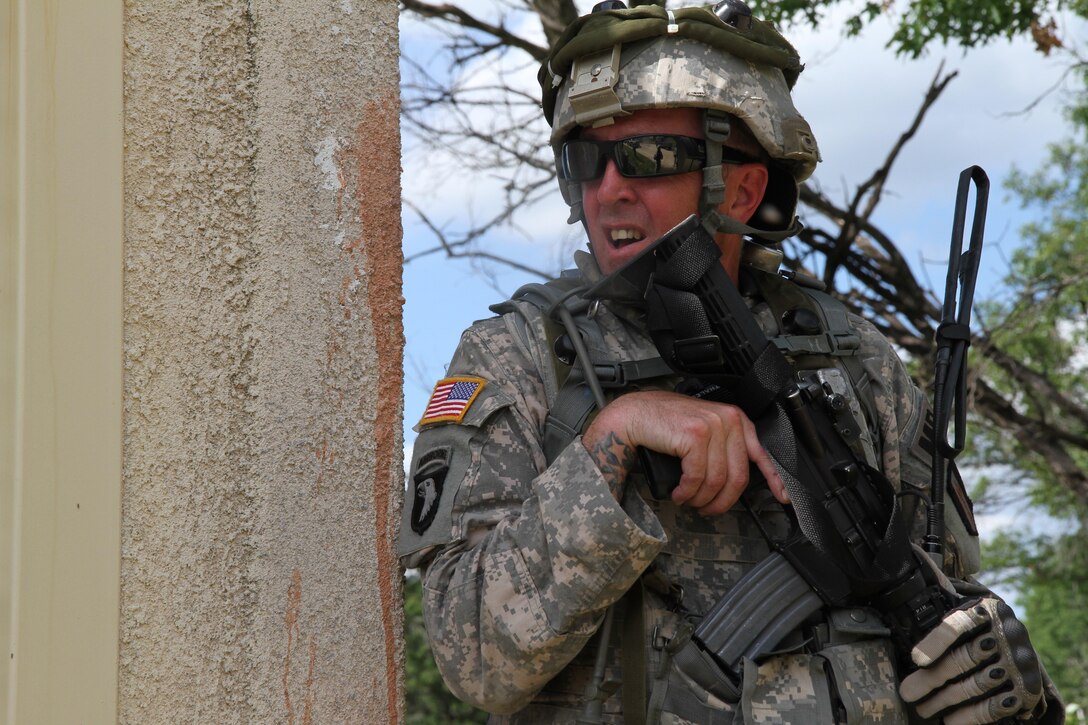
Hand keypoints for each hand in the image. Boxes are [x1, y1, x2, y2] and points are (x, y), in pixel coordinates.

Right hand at [582, 390, 786, 514]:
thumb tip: (738, 480)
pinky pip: (698, 477)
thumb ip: (724, 449)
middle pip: (738, 476)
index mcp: (735, 418)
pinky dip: (687, 492)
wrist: (634, 415)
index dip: (775, 478)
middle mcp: (728, 419)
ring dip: (700, 499)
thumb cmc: (664, 426)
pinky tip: (678, 493)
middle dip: (722, 501)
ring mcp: (712, 425)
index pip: (763, 452)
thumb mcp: (703, 433)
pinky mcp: (695, 435)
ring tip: (687, 499)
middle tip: (707, 509)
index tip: (783, 497)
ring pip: (717, 481)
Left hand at [899, 596, 1043, 724]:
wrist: (1015, 643)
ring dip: (945, 700)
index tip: (916, 660)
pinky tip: (950, 721)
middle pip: (963, 659)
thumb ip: (944, 614)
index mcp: (987, 610)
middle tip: (908, 693)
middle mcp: (1008, 633)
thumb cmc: (976, 628)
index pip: (960, 623)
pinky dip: (970, 716)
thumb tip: (921, 613)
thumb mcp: (963, 613)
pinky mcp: (1028, 688)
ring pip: (976, 685)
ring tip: (923, 710)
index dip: (937, 642)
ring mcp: (1020, 662)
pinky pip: (995, 706)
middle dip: (931, 679)